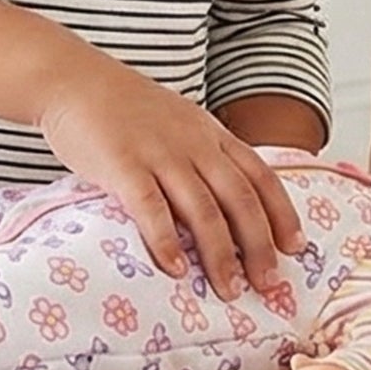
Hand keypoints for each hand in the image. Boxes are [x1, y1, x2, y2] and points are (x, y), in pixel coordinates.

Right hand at [38, 54, 303, 297]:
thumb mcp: (179, 121)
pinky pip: (151, 208)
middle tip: (268, 284)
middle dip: (259, 245)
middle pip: (239, 198)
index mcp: (211, 133)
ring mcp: (159, 154)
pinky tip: (175, 270)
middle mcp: (194, 144)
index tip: (296, 247)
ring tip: (229, 290)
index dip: (282, 213)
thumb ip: (202, 153)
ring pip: (202, 209)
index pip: (260, 175)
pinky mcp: (123, 165)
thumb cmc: (124, 108)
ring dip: (220, 255)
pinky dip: (165, 242)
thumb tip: (225, 201)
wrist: (74, 79)